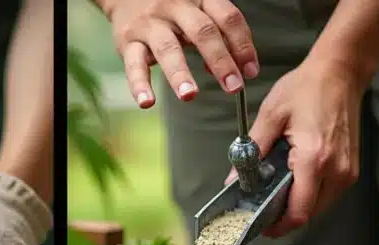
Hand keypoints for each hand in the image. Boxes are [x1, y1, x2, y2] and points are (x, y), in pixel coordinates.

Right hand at [101, 0, 258, 107]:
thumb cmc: (170, 8)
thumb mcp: (196, 12)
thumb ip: (216, 37)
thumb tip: (233, 69)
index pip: (228, 18)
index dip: (243, 45)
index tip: (250, 72)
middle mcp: (176, 7)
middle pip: (203, 32)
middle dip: (220, 61)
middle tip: (233, 87)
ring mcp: (150, 23)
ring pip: (168, 48)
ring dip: (179, 73)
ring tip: (189, 96)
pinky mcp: (128, 40)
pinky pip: (133, 64)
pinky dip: (139, 85)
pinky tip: (146, 102)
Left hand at [226, 60, 361, 236]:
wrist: (340, 72)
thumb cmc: (306, 89)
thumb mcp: (270, 116)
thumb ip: (250, 150)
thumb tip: (233, 179)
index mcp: (313, 159)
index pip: (298, 211)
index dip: (277, 225)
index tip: (258, 226)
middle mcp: (336, 170)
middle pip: (308, 214)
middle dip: (283, 218)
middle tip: (259, 212)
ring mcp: (347, 170)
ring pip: (319, 207)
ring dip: (296, 207)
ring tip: (271, 197)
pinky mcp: (350, 167)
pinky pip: (327, 194)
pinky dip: (308, 196)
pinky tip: (289, 185)